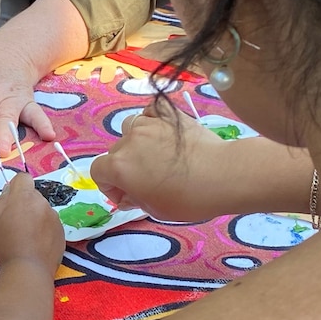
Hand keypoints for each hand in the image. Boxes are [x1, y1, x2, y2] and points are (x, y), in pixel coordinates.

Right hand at [0, 173, 64, 275]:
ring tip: (27, 238)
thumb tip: (10, 191)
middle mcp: (42, 202)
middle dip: (26, 204)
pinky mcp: (62, 232)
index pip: (23, 178)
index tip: (11, 201)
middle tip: (16, 224)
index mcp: (24, 197)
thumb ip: (2, 201)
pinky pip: (51, 224)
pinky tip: (37, 245)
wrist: (29, 270)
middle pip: (33, 195)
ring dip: (36, 218)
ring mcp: (55, 217)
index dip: (16, 187)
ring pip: (43, 210)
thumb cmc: (6, 245)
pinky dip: (45, 230)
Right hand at [90, 102, 228, 221]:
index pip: (98, 171)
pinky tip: (161, 130)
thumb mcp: (153, 210)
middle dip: (125, 167)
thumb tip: (128, 194)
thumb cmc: (187, 199)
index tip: (127, 196)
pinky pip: (151, 109)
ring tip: (155, 154)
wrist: (223, 175)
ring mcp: (149, 124)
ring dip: (136, 142)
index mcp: (119, 167)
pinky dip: (152, 118)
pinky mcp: (169, 114)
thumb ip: (134, 199)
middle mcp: (128, 141)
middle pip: (115, 152)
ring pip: (130, 129)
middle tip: (146, 181)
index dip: (109, 186)